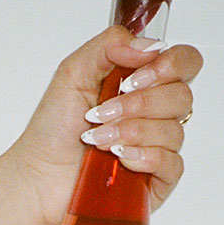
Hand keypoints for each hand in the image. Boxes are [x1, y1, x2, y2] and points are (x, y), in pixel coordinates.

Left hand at [7, 26, 202, 224]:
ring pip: (174, 131)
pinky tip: (120, 159)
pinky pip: (173, 164)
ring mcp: (159, 146)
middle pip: (182, 96)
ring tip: (100, 140)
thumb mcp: (73, 72)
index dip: (168, 66)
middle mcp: (155, 113)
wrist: (40, 175)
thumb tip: (149, 46)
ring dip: (132, 132)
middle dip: (139, 104)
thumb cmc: (54, 129)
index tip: (132, 79)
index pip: (184, 62)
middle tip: (103, 113)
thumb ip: (110, 45)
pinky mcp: (158, 179)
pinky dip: (145, 158)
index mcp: (142, 82)